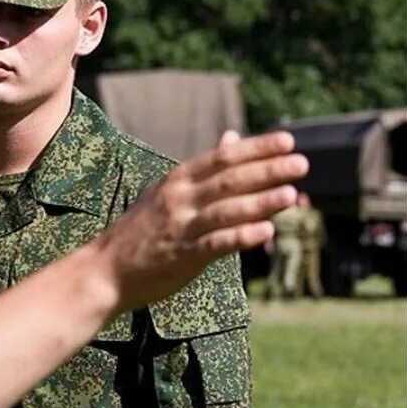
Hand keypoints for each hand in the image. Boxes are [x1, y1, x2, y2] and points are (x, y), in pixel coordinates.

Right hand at [96, 130, 307, 310]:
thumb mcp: (168, 192)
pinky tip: (266, 232)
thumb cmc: (141, 231)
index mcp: (178, 181)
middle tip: (301, 163)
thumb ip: (205, 169)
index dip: (256, 148)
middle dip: (266, 171)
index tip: (287, 140)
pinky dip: (241, 237)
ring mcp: (180, 227)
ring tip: (292, 194)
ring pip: (225, 210)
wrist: (104, 270)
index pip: (222, 158)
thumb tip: (233, 137)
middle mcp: (179, 199)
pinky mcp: (182, 256)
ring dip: (260, 202)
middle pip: (228, 180)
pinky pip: (215, 244)